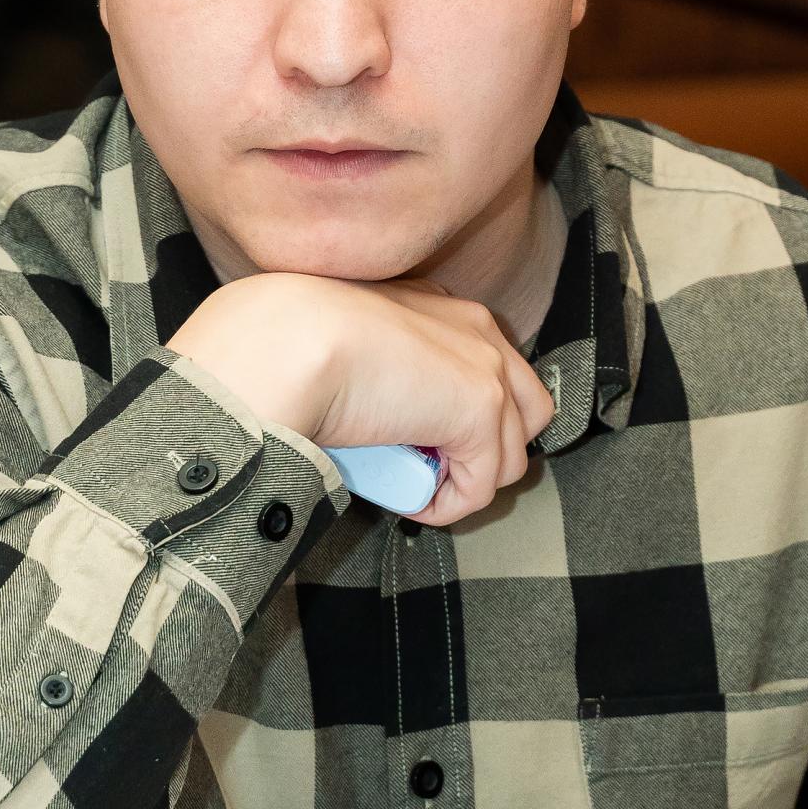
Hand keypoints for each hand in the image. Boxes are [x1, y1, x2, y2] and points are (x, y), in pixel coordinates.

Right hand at [167, 274, 553, 524]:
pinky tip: (410, 501)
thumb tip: (360, 404)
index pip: (483, 365)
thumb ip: (368, 360)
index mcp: (440, 304)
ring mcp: (485, 369)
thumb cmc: (286, 340)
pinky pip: (481, 486)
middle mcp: (475, 328)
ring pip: (508, 453)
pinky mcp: (480, 412)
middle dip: (484, 446)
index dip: (458, 412)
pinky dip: (446, 504)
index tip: (418, 438)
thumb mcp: (339, 338)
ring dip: (464, 479)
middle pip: (521, 407)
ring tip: (412, 483)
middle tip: (429, 465)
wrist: (288, 342)